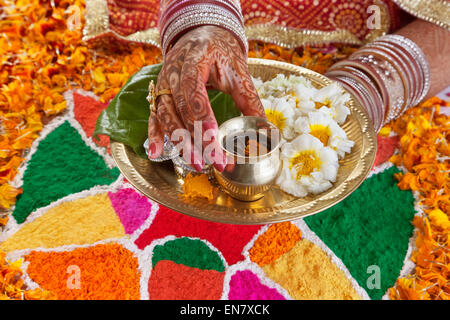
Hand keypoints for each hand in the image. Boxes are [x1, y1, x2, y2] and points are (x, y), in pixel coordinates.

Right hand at [147, 26, 264, 171]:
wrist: (201, 35)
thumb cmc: (221, 53)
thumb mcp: (238, 69)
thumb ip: (249, 98)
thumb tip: (265, 129)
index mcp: (195, 58)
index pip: (194, 90)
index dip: (202, 116)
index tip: (213, 139)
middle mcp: (173, 70)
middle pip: (179, 107)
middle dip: (194, 138)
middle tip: (210, 162)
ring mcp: (163, 83)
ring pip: (165, 114)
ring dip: (179, 141)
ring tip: (195, 163)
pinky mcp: (160, 94)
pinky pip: (153, 115)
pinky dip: (155, 134)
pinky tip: (156, 152)